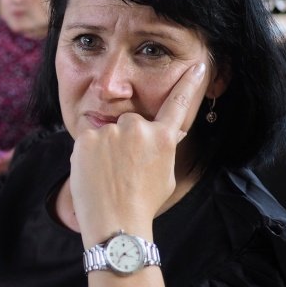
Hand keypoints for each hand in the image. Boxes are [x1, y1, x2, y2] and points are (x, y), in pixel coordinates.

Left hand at [70, 63, 206, 243]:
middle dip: (125, 140)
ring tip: (108, 176)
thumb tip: (159, 136)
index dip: (190, 83)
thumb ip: (161, 150)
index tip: (199, 64)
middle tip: (123, 169)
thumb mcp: (164, 175)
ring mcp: (111, 131)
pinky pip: (87, 140)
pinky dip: (87, 155)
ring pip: (107, 133)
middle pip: (130, 124)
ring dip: (105, 148)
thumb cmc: (142, 204)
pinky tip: (94, 174)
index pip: (178, 105)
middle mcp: (138, 128)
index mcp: (163, 138)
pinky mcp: (86, 138)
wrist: (115, 223)